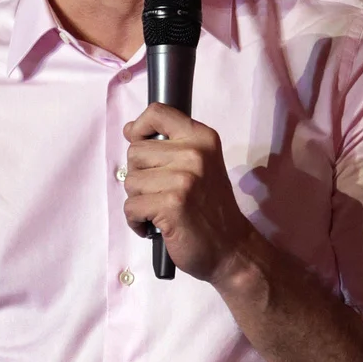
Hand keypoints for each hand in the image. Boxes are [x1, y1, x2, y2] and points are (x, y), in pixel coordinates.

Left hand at [123, 103, 255, 284]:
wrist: (232, 249)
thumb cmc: (210, 207)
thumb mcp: (200, 164)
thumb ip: (169, 145)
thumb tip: (129, 130)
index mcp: (202, 138)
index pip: (158, 112)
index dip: (139, 127)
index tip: (139, 141)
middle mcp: (194, 153)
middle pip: (135, 151)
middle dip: (140, 175)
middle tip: (161, 192)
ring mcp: (183, 179)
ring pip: (130, 181)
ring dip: (139, 200)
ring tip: (161, 210)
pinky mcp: (171, 204)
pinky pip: (131, 207)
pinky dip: (136, 221)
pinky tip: (154, 226)